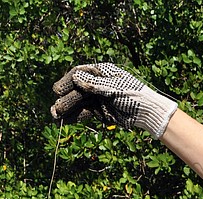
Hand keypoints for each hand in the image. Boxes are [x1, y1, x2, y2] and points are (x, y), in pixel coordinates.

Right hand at [50, 63, 177, 137]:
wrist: (147, 113)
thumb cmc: (134, 95)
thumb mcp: (115, 89)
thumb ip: (95, 85)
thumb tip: (75, 78)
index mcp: (101, 72)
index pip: (79, 74)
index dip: (67, 82)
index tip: (58, 90)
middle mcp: (97, 84)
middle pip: (77, 90)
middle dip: (66, 99)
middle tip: (55, 109)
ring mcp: (98, 98)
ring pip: (79, 103)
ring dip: (67, 109)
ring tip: (55, 116)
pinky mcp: (100, 111)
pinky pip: (85, 113)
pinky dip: (75, 117)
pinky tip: (64, 121)